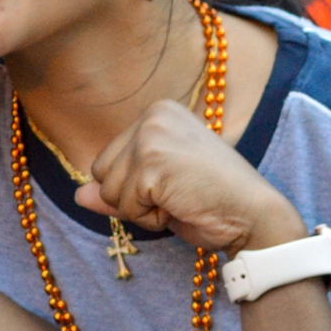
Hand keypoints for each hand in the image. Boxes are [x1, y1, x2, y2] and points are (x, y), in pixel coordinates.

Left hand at [72, 99, 304, 253]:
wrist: (253, 214)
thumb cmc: (211, 200)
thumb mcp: (157, 189)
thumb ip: (117, 188)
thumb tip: (77, 195)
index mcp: (157, 112)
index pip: (108, 161)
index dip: (135, 187)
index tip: (176, 184)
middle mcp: (152, 115)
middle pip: (100, 174)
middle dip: (132, 197)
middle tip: (177, 194)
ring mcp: (151, 137)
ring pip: (108, 192)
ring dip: (141, 209)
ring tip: (180, 198)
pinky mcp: (151, 163)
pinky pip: (124, 207)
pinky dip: (150, 218)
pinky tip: (181, 205)